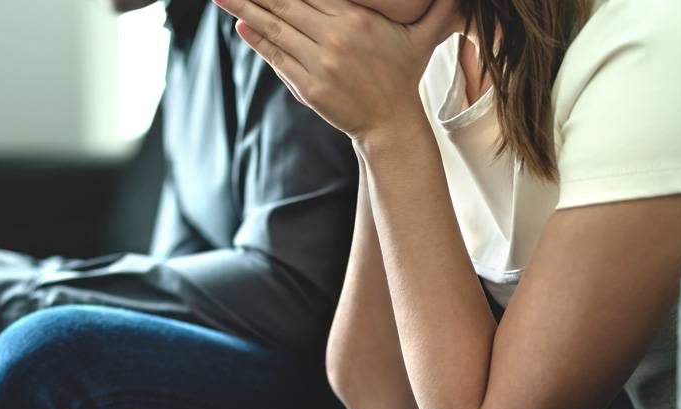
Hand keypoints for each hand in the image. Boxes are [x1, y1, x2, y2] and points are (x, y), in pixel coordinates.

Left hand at [213, 0, 459, 140]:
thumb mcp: (424, 36)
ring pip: (275, 27)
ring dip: (245, 8)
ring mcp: (319, 63)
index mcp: (357, 19)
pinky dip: (257, 39)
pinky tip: (240, 22)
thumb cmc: (403, 75)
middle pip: (287, 2)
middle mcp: (335, 38)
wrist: (390, 124)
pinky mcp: (307, 86)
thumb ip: (439, 7)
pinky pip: (277, 57)